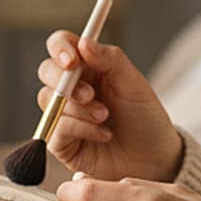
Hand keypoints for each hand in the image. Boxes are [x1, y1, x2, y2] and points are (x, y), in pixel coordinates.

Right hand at [36, 32, 184, 182]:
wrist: (154, 158)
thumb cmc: (145, 119)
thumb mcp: (134, 83)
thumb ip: (110, 59)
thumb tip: (83, 42)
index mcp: (89, 68)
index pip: (61, 46)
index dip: (60, 48)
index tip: (71, 60)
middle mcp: (72, 88)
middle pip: (46, 71)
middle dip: (65, 81)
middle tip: (90, 94)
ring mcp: (64, 114)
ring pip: (49, 99)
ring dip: (79, 108)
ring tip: (105, 117)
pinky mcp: (61, 141)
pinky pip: (56, 128)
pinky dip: (81, 128)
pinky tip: (103, 134)